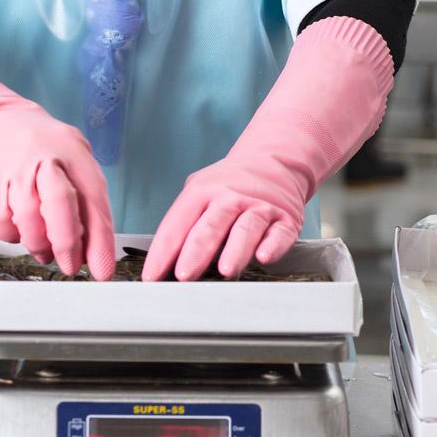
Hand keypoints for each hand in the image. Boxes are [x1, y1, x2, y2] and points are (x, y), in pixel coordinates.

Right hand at [0, 10, 116, 278]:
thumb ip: (88, 198)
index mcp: (71, 151)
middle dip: (67, 244)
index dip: (99, 239)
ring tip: (46, 250)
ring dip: (40, 246)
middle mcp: (42, 158)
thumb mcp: (74, 157)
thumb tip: (97, 251)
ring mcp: (12, 172)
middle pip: (59, 204)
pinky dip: (14, 237)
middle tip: (71, 267)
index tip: (103, 271)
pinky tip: (20, 226)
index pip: (92, 196)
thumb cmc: (43, 148)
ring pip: (28, 223)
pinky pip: (3, 227)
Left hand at [143, 153, 308, 281]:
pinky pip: (279, 233)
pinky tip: (264, 256)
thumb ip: (184, 221)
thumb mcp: (200, 190)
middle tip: (183, 276)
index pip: (178, 223)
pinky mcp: (285, 219)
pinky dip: (273, 245)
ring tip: (224, 271)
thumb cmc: (229, 185)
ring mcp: (258, 208)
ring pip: (245, 229)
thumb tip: (163, 260)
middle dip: (195, 252)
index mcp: (203, 191)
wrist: (273, 160)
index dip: (163, 251)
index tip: (151, 276)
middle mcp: (230, 198)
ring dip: (234, 251)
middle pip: (210, 226)